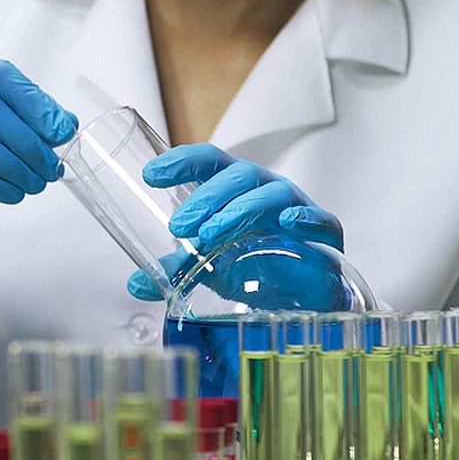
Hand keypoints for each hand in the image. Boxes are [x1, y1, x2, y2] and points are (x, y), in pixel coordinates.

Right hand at [0, 58, 76, 217]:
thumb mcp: (3, 117)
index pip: (1, 76)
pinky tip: (12, 191)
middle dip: (28, 142)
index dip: (35, 104)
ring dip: (12, 166)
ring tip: (35, 182)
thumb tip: (66, 124)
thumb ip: (35, 116)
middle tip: (50, 166)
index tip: (62, 130)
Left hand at [135, 146, 346, 397]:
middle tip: (178, 225)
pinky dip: (307, 217)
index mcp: (236, 190)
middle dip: (206, 197)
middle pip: (238, 175)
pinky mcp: (325, 236)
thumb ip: (174, 270)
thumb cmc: (255, 266)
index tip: (151, 174)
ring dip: (239, 210)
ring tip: (210, 235)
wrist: (301, 298)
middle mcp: (265, 191)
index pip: (210, 162)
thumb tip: (134, 283)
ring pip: (271, 194)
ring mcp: (297, 208)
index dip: (182, 161)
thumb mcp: (208, 267)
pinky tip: (288, 222)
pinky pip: (322, 220)